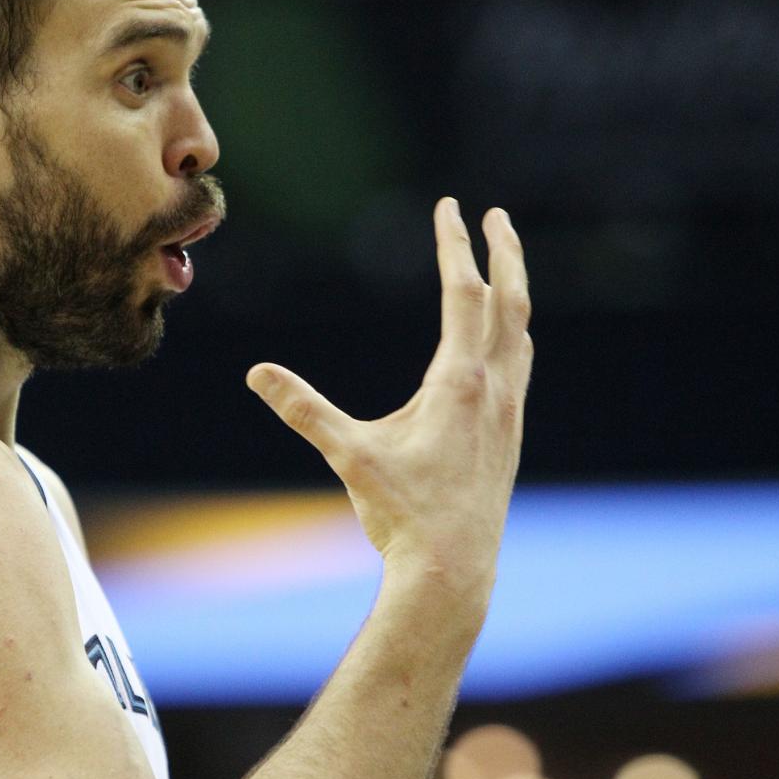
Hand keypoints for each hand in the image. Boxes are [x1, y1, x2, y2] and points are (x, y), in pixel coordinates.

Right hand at [247, 198, 532, 604]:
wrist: (453, 572)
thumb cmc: (402, 515)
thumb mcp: (349, 455)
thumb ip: (304, 409)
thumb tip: (257, 373)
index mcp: (460, 383)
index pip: (464, 293)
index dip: (455, 245)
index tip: (450, 207)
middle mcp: (495, 390)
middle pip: (511, 302)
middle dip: (505, 253)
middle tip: (497, 215)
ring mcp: (508, 414)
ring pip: (521, 335)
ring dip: (512, 295)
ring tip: (501, 272)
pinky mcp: (508, 438)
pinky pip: (519, 368)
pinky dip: (512, 338)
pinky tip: (500, 349)